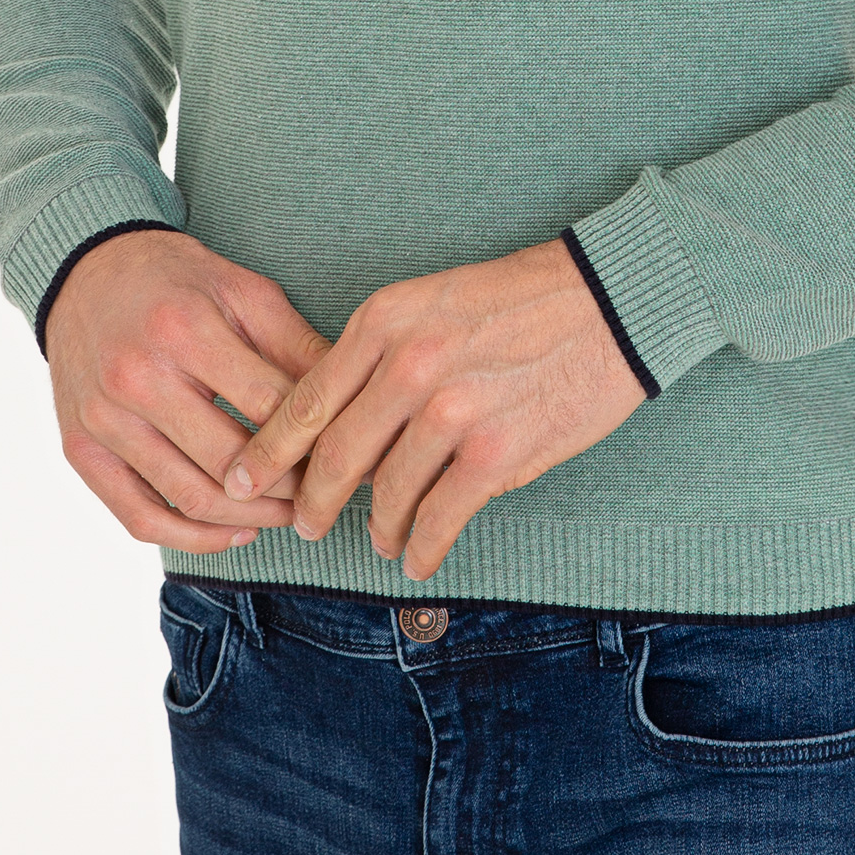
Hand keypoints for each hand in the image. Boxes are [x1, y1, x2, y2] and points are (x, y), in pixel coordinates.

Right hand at [46, 231, 331, 552]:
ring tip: (291, 513)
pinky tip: (235, 530)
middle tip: (326, 493)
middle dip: (291, 487)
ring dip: (252, 519)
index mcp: (184, 330)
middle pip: (231, 461)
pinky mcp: (81, 450)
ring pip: (191, 498)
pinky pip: (140, 518)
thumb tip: (353, 399)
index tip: (350, 451)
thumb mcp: (242, 291)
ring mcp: (104, 420)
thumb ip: (295, 346)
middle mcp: (137, 378)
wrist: (87, 275)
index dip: (316, 436)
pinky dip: (193, 538)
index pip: (268, 405)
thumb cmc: (176, 281)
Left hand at [225, 238, 648, 580]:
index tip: (244, 479)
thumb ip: (382, 356)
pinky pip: (440, 519)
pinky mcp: (496, 452)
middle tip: (302, 525)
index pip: (306, 399)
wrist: (610, 299)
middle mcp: (408, 365)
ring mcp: (452, 411)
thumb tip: (342, 424)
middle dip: (312, 502)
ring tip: (378, 539)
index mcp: (385, 321)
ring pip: (388, 494)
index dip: (269, 451)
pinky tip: (418, 556)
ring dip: (377, 528)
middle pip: (336, 456)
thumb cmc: (523, 298)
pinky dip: (423, 546)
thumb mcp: (432, 300)